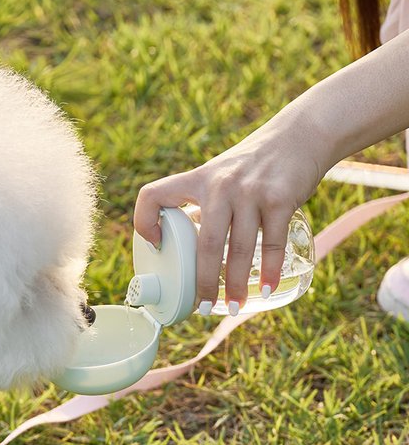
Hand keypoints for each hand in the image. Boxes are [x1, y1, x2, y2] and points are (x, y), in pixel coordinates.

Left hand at [133, 113, 323, 310]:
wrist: (299, 136)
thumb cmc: (252, 166)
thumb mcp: (219, 175)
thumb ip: (202, 205)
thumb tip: (187, 248)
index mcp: (197, 180)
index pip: (153, 195)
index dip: (143, 222)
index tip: (154, 247)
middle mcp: (220, 185)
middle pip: (206, 244)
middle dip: (204, 282)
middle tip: (204, 308)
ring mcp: (250, 192)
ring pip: (238, 249)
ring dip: (236, 284)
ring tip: (235, 307)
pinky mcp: (280, 199)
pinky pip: (271, 243)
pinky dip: (269, 271)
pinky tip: (266, 288)